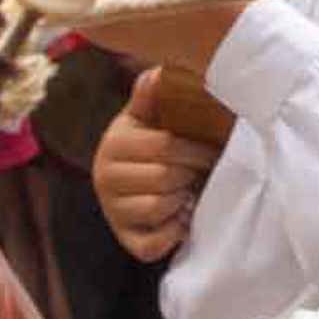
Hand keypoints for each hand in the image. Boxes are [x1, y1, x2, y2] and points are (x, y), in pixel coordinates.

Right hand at [94, 69, 219, 260]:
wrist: (137, 182)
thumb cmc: (152, 144)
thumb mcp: (149, 117)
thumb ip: (151, 96)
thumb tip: (157, 73)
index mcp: (114, 143)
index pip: (164, 146)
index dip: (196, 150)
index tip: (213, 151)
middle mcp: (105, 178)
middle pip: (164, 177)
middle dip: (191, 175)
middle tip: (204, 173)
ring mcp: (113, 212)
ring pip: (158, 207)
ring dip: (182, 201)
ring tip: (190, 192)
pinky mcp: (126, 240)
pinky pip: (151, 245)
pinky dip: (172, 235)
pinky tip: (181, 219)